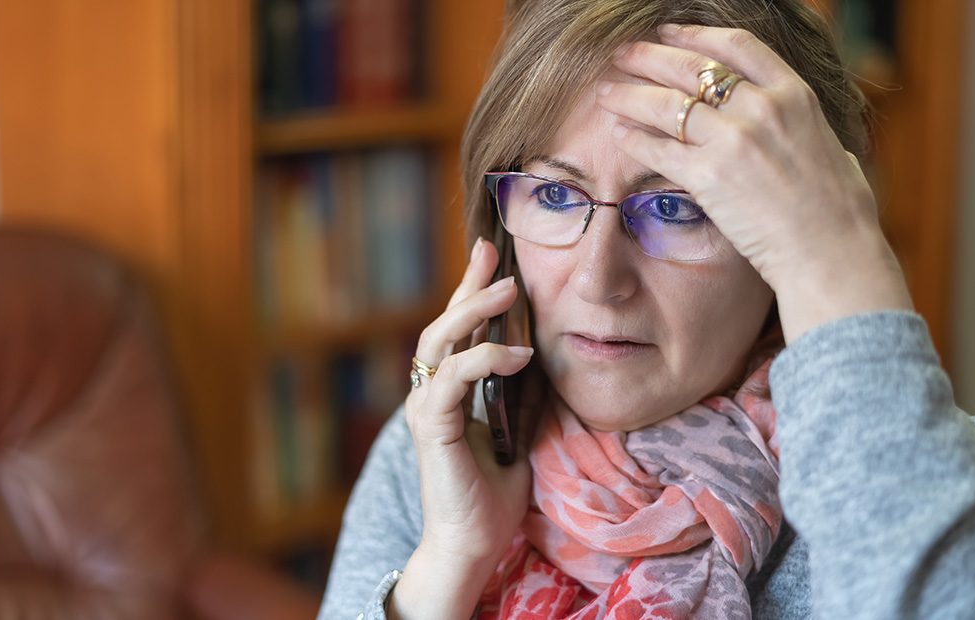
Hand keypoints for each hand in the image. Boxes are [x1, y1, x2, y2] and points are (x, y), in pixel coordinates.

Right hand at [391, 238, 536, 619]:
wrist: (473, 543)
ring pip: (439, 341)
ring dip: (473, 309)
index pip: (461, 331)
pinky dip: (485, 359)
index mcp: (451, 392)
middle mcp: (432, 393)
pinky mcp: (432, 426)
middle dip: (468, 284)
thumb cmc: (493, 494)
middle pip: (443, 323)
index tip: (496, 256)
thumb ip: (524, 394)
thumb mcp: (520, 430)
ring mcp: (427, 408)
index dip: (475, 292)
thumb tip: (547, 353)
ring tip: (509, 288)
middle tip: (494, 251)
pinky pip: (454, 379)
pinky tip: (519, 354)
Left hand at [596, 25, 912, 341]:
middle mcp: (761, 109)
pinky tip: (619, 135)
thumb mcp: (834, 148)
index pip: (736, 46)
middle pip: (691, 69)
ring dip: (630, 95)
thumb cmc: (842, 213)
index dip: (696, 36)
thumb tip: (802, 130)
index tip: (669, 32)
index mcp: (794, 96)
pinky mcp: (709, 177)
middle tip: (623, 55)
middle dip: (650, 57)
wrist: (831, 252)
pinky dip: (635, 140)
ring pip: (666, 105)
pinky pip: (660, 150)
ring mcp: (733, 141)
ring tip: (606, 93)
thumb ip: (806, 130)